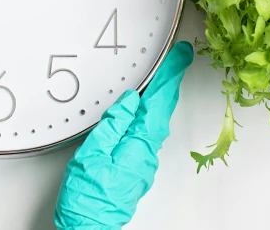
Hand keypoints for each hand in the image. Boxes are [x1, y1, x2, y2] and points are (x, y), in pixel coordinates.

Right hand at [54, 41, 193, 229]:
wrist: (88, 228)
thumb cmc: (87, 198)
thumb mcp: (93, 154)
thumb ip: (113, 125)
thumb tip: (130, 101)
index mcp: (138, 146)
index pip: (159, 103)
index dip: (171, 77)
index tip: (182, 57)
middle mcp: (147, 155)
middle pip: (162, 111)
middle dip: (170, 83)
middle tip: (178, 60)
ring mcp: (144, 163)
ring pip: (155, 123)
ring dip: (160, 99)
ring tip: (163, 78)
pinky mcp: (137, 169)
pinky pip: (146, 135)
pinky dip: (149, 116)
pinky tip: (144, 110)